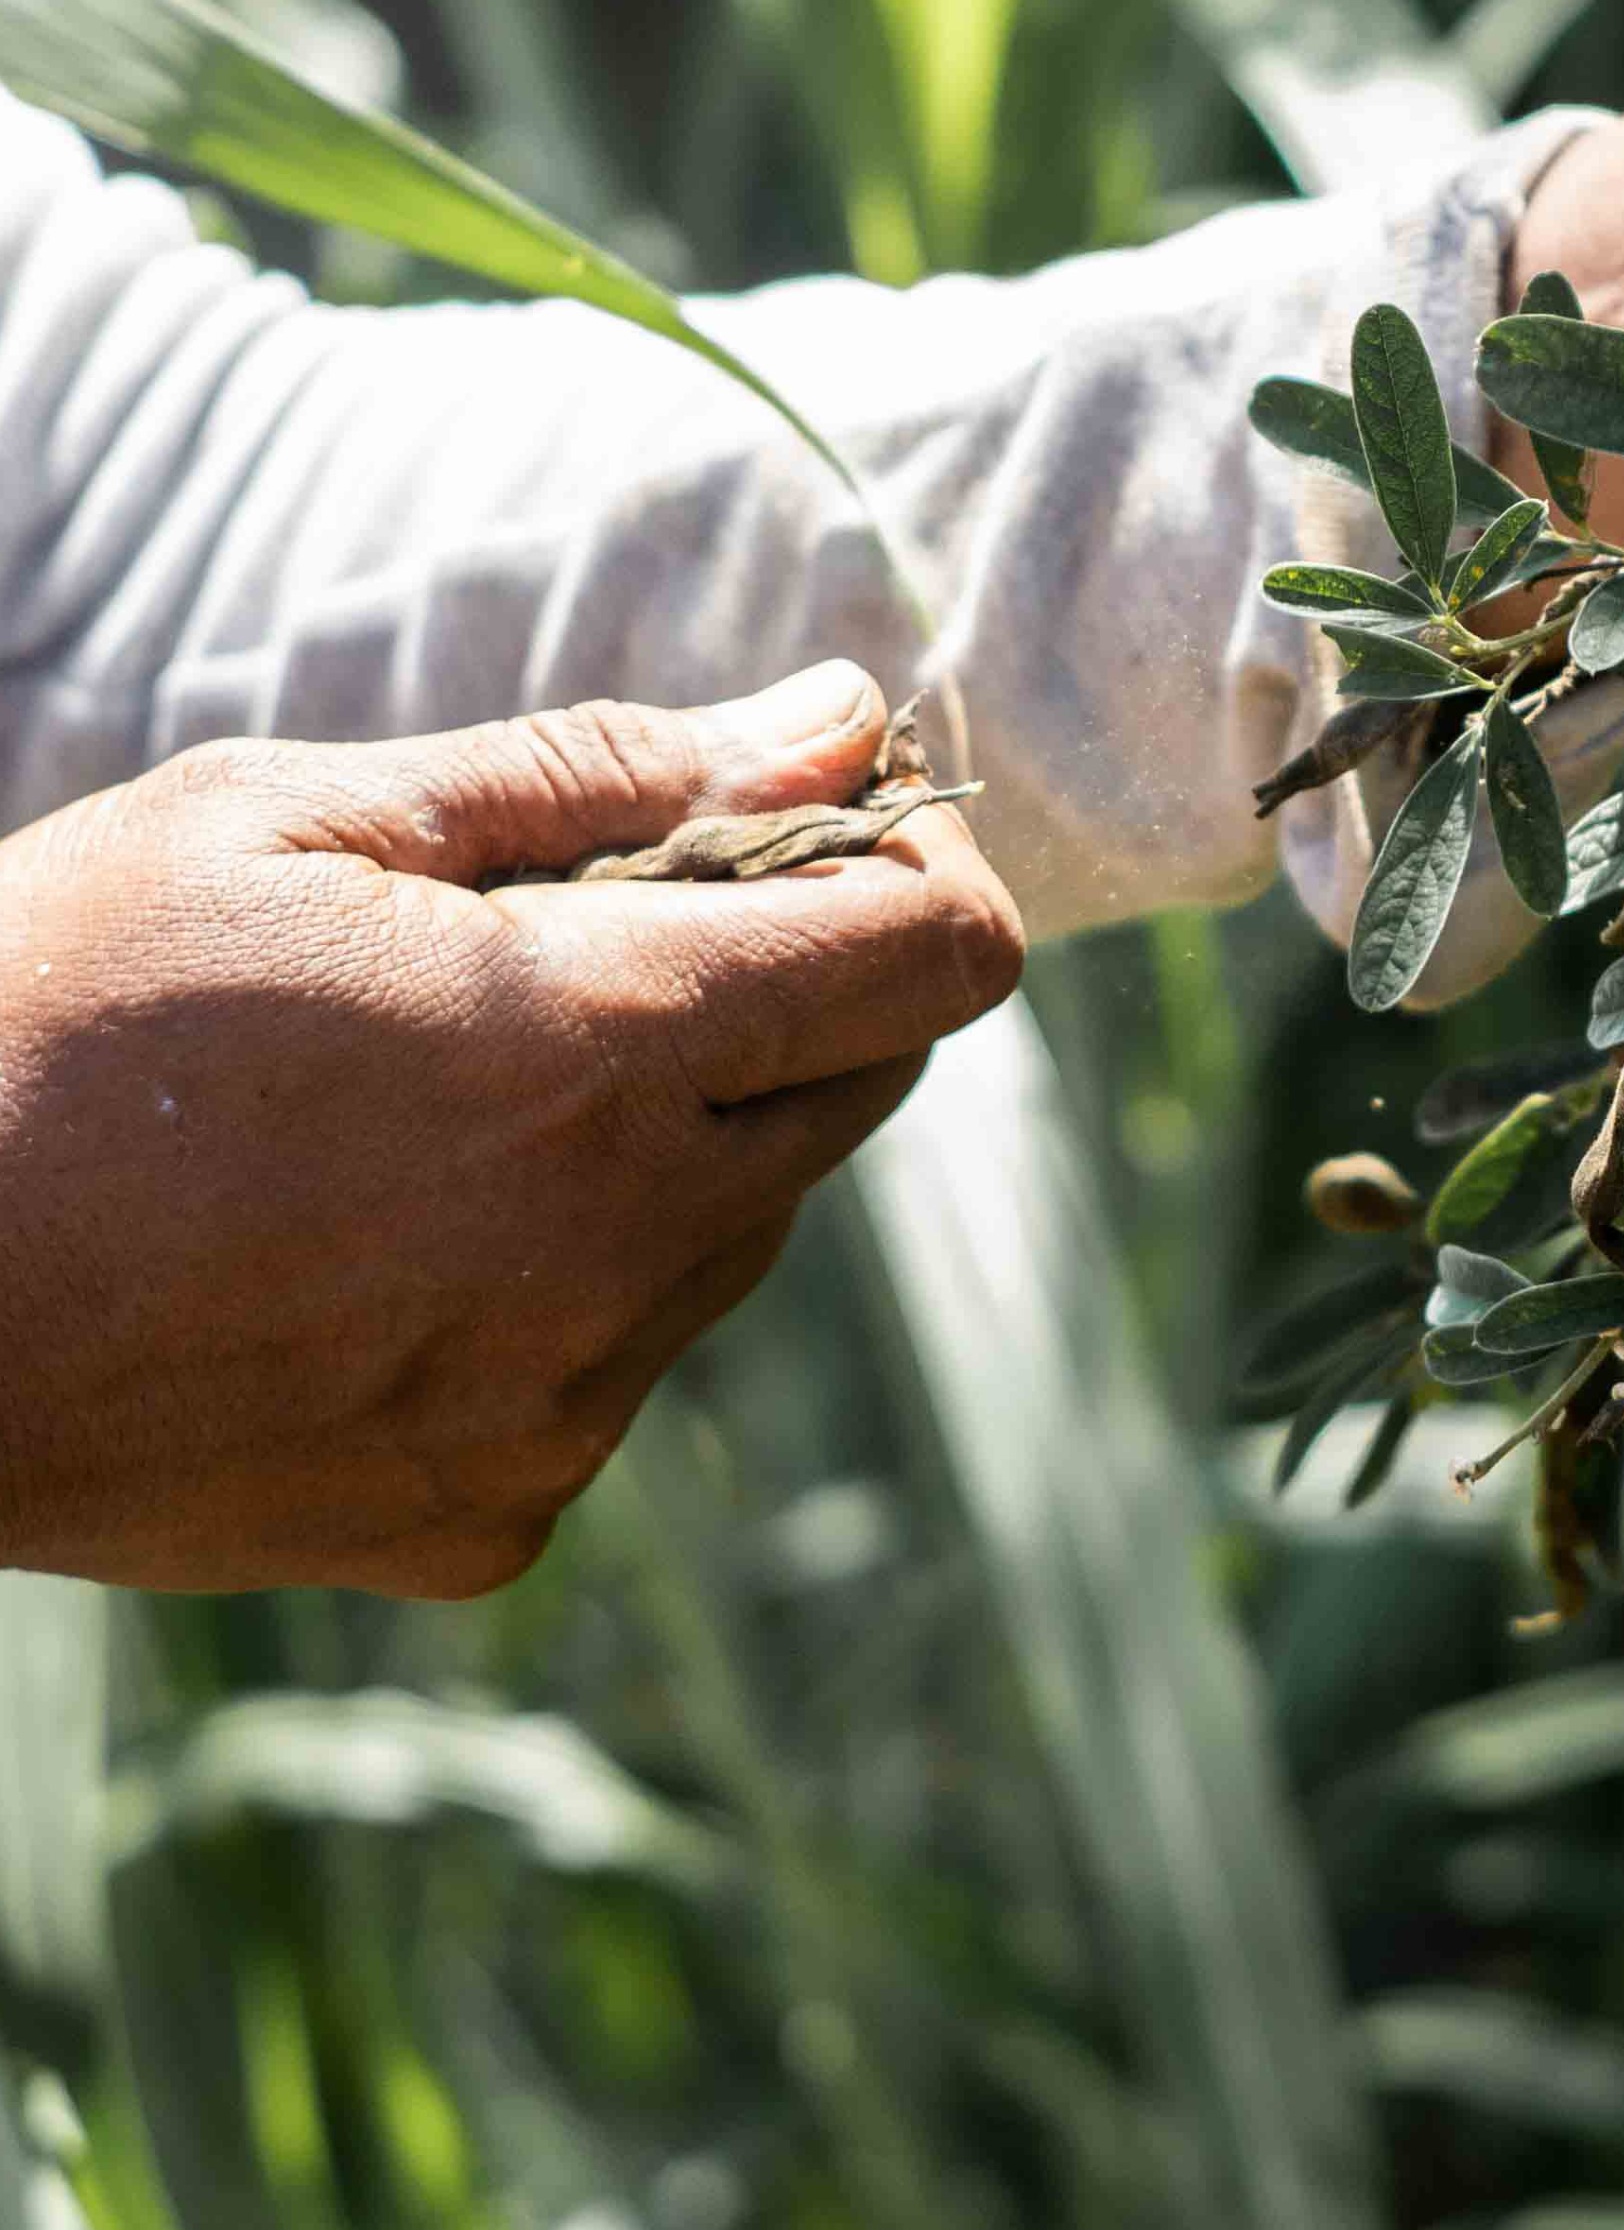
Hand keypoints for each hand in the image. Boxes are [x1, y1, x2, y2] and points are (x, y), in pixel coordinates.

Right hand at [0, 663, 1020, 1596]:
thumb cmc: (50, 1012)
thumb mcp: (302, 818)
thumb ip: (606, 771)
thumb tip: (844, 715)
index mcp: (601, 1049)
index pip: (930, 954)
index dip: (923, 867)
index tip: (847, 822)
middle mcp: (625, 1250)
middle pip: (858, 1090)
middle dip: (796, 984)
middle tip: (626, 923)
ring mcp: (564, 1404)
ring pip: (739, 1232)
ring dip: (674, 1137)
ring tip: (454, 1085)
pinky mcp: (491, 1515)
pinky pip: (617, 1365)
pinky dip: (569, 1282)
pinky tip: (392, 1233)